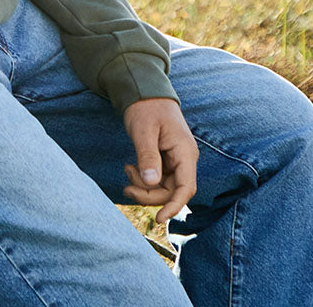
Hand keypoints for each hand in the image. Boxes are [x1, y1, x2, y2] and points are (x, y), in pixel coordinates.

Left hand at [122, 98, 198, 224]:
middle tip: (126, 186)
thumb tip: (151, 183)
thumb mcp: (144, 131)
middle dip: (149, 194)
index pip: (186, 188)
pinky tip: (131, 168)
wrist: (146, 92)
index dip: (174, 206)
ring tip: (127, 170)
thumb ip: (148, 156)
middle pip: (171, 192)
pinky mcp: (167, 161)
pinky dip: (144, 180)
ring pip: (163, 188)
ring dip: (144, 187)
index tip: (159, 219)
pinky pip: (158, 180)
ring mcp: (176, 161)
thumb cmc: (146, 108)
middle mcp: (184, 159)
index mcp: (185, 152)